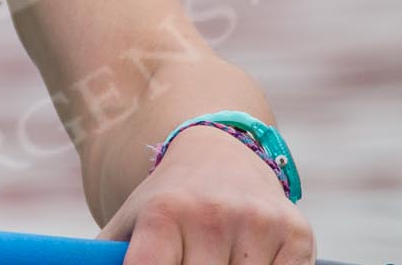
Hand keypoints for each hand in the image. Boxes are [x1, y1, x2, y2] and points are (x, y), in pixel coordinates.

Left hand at [95, 125, 314, 263]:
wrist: (217, 149)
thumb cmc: (165, 203)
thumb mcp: (129, 222)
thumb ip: (104, 257)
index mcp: (164, 215)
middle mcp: (212, 214)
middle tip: (190, 262)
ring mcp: (258, 224)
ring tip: (213, 258)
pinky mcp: (297, 235)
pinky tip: (248, 261)